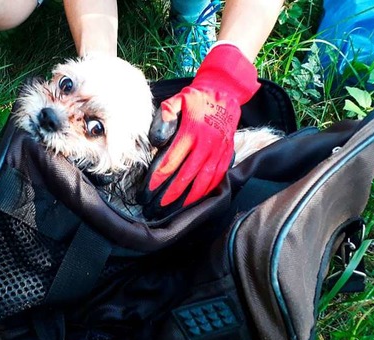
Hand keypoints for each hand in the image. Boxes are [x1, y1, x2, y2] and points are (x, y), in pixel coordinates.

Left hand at [140, 44, 260, 214]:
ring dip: (185, 199)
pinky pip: (216, 180)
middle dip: (167, 195)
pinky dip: (204, 193)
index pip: (171, 161)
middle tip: (153, 208)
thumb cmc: (195, 99)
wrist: (226, 94)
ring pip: (202, 182)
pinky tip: (192, 203)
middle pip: (185, 177)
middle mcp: (206, 145)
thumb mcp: (177, 100)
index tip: (146, 192)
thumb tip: (157, 139)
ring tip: (170, 210)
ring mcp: (219, 152)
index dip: (157, 179)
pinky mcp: (227, 157)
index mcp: (191, 132)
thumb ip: (165, 116)